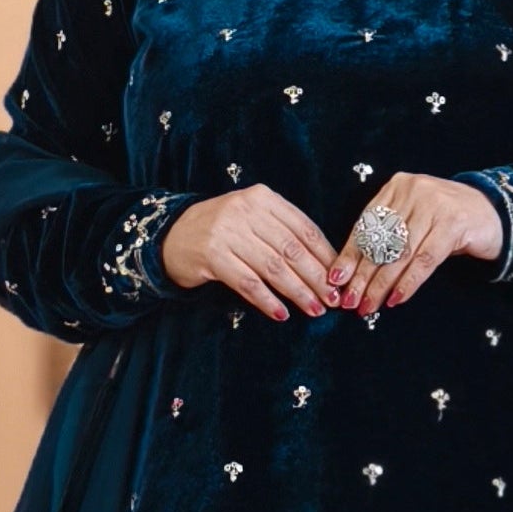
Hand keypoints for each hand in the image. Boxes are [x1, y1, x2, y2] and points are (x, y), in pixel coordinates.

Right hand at [160, 184, 340, 321]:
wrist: (171, 235)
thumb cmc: (222, 231)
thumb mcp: (252, 219)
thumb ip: (283, 232)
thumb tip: (325, 265)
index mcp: (263, 198)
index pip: (304, 228)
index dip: (325, 256)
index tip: (340, 279)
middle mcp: (246, 211)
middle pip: (292, 249)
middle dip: (317, 278)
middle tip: (334, 300)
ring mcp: (227, 233)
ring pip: (274, 267)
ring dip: (297, 292)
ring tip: (314, 309)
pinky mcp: (213, 256)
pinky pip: (248, 283)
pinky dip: (267, 300)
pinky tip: (281, 313)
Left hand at [328, 172, 504, 313]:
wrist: (491, 213)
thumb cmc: (444, 221)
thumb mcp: (412, 220)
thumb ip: (387, 236)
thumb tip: (351, 274)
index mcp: (396, 187)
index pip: (366, 224)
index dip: (349, 254)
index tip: (336, 279)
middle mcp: (413, 190)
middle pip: (380, 240)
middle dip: (362, 275)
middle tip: (349, 301)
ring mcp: (435, 205)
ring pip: (399, 253)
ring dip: (382, 284)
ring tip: (369, 306)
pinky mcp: (453, 223)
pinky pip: (424, 260)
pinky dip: (408, 282)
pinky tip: (396, 299)